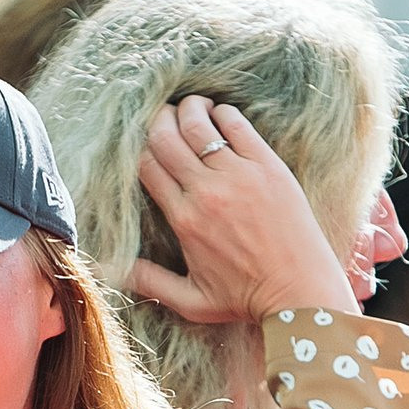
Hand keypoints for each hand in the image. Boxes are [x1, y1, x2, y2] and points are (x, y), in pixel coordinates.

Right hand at [125, 97, 356, 323]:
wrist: (300, 294)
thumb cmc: (247, 300)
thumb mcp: (191, 301)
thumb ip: (150, 282)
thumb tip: (109, 269)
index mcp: (183, 219)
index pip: (147, 166)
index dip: (140, 148)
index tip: (146, 144)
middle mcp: (206, 192)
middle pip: (165, 138)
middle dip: (157, 120)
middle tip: (162, 116)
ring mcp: (239, 175)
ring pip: (198, 124)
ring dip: (188, 109)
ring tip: (190, 107)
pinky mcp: (268, 166)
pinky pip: (237, 125)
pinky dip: (223, 113)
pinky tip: (221, 114)